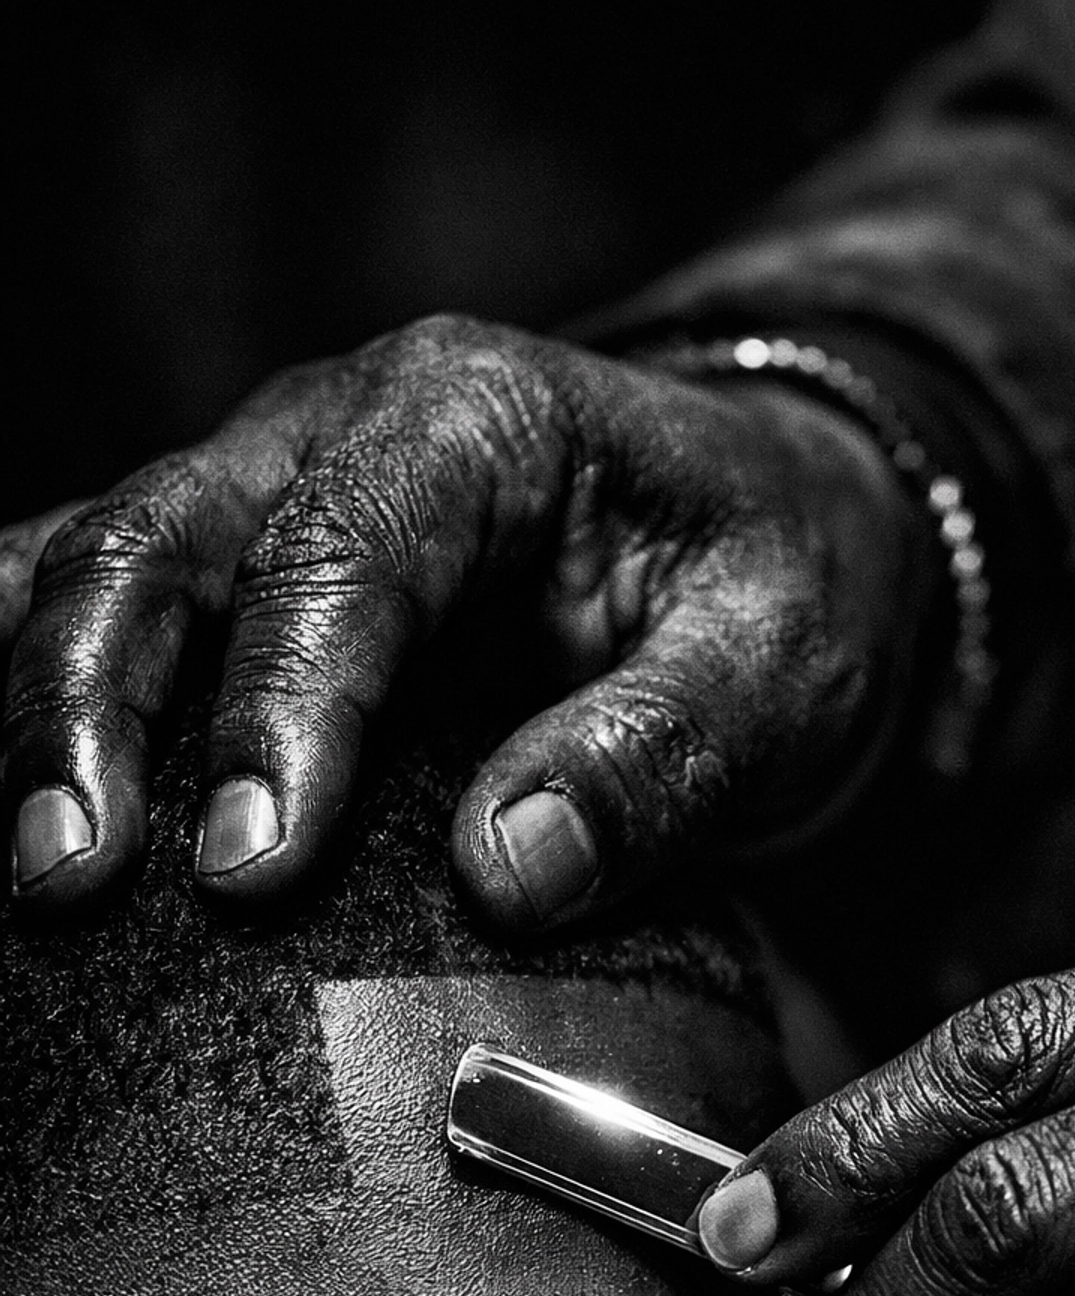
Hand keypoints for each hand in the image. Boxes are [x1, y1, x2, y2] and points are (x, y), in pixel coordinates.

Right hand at [0, 317, 929, 916]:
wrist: (766, 528)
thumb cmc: (775, 585)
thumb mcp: (777, 665)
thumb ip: (660, 754)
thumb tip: (508, 867)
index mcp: (479, 416)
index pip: (347, 549)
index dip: (281, 706)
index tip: (251, 866)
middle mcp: (339, 426)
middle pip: (162, 539)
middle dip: (95, 708)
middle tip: (69, 879)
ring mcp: (266, 488)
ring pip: (93, 564)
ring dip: (33, 708)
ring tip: (17, 871)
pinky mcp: (237, 570)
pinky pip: (94, 599)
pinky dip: (25, 681)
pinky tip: (5, 803)